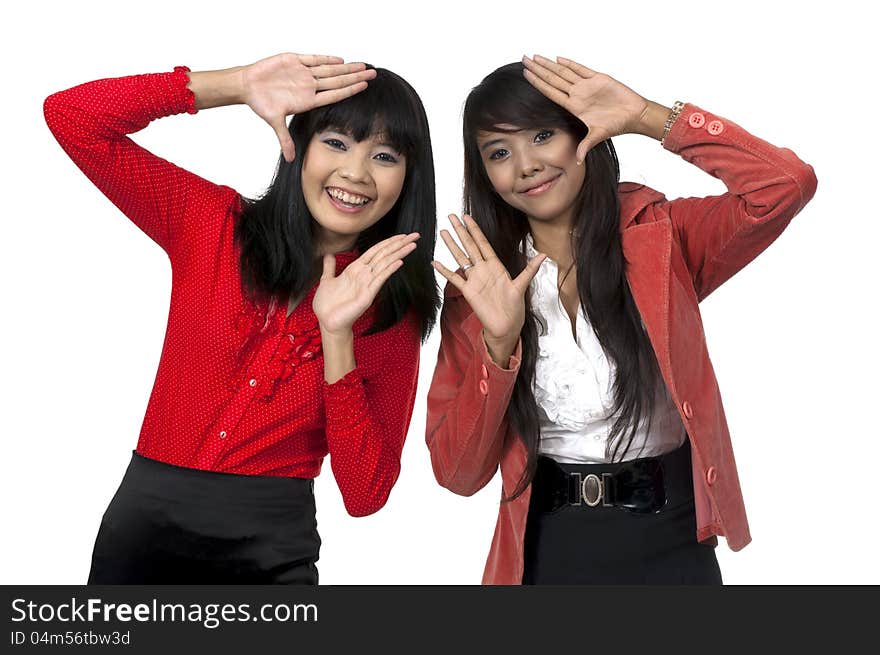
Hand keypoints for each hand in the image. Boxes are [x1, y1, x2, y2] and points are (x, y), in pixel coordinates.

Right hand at [242, 53, 376, 161]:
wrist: (248, 86)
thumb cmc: (261, 103)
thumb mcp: (274, 122)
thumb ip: (284, 139)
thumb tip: (289, 161)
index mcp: (308, 100)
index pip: (334, 94)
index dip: (350, 90)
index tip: (365, 87)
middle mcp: (309, 86)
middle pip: (337, 80)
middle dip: (355, 77)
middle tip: (373, 73)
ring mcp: (303, 73)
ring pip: (329, 69)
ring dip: (346, 67)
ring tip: (363, 64)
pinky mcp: (294, 61)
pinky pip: (313, 59)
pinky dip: (326, 59)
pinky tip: (341, 60)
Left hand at [313, 233, 419, 335]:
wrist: (327, 322)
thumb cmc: (327, 304)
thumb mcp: (327, 281)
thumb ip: (330, 268)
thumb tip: (328, 255)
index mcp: (356, 269)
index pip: (376, 251)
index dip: (389, 241)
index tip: (402, 234)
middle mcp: (364, 275)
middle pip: (385, 254)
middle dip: (400, 244)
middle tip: (415, 235)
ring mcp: (367, 284)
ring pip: (385, 264)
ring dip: (399, 253)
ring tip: (412, 244)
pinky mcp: (367, 295)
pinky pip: (380, 279)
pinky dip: (389, 270)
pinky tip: (399, 262)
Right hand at [432, 214, 545, 343]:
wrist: (506, 326)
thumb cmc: (514, 308)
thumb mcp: (522, 285)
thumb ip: (530, 269)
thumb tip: (544, 255)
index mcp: (496, 266)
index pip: (483, 243)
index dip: (475, 230)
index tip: (467, 217)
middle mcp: (483, 270)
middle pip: (469, 246)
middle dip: (461, 231)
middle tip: (451, 216)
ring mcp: (474, 280)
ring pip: (460, 258)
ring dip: (452, 245)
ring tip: (443, 232)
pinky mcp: (468, 291)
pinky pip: (454, 278)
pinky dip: (444, 271)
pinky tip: (435, 262)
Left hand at [522, 54, 649, 161]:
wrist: (634, 115)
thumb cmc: (617, 125)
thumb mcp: (598, 136)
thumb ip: (586, 146)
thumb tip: (578, 162)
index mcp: (574, 106)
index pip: (551, 92)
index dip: (538, 83)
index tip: (526, 75)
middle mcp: (577, 94)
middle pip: (553, 79)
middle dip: (538, 69)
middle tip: (524, 59)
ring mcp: (587, 85)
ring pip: (564, 71)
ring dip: (549, 64)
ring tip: (535, 56)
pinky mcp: (598, 78)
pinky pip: (581, 69)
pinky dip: (570, 63)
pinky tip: (558, 59)